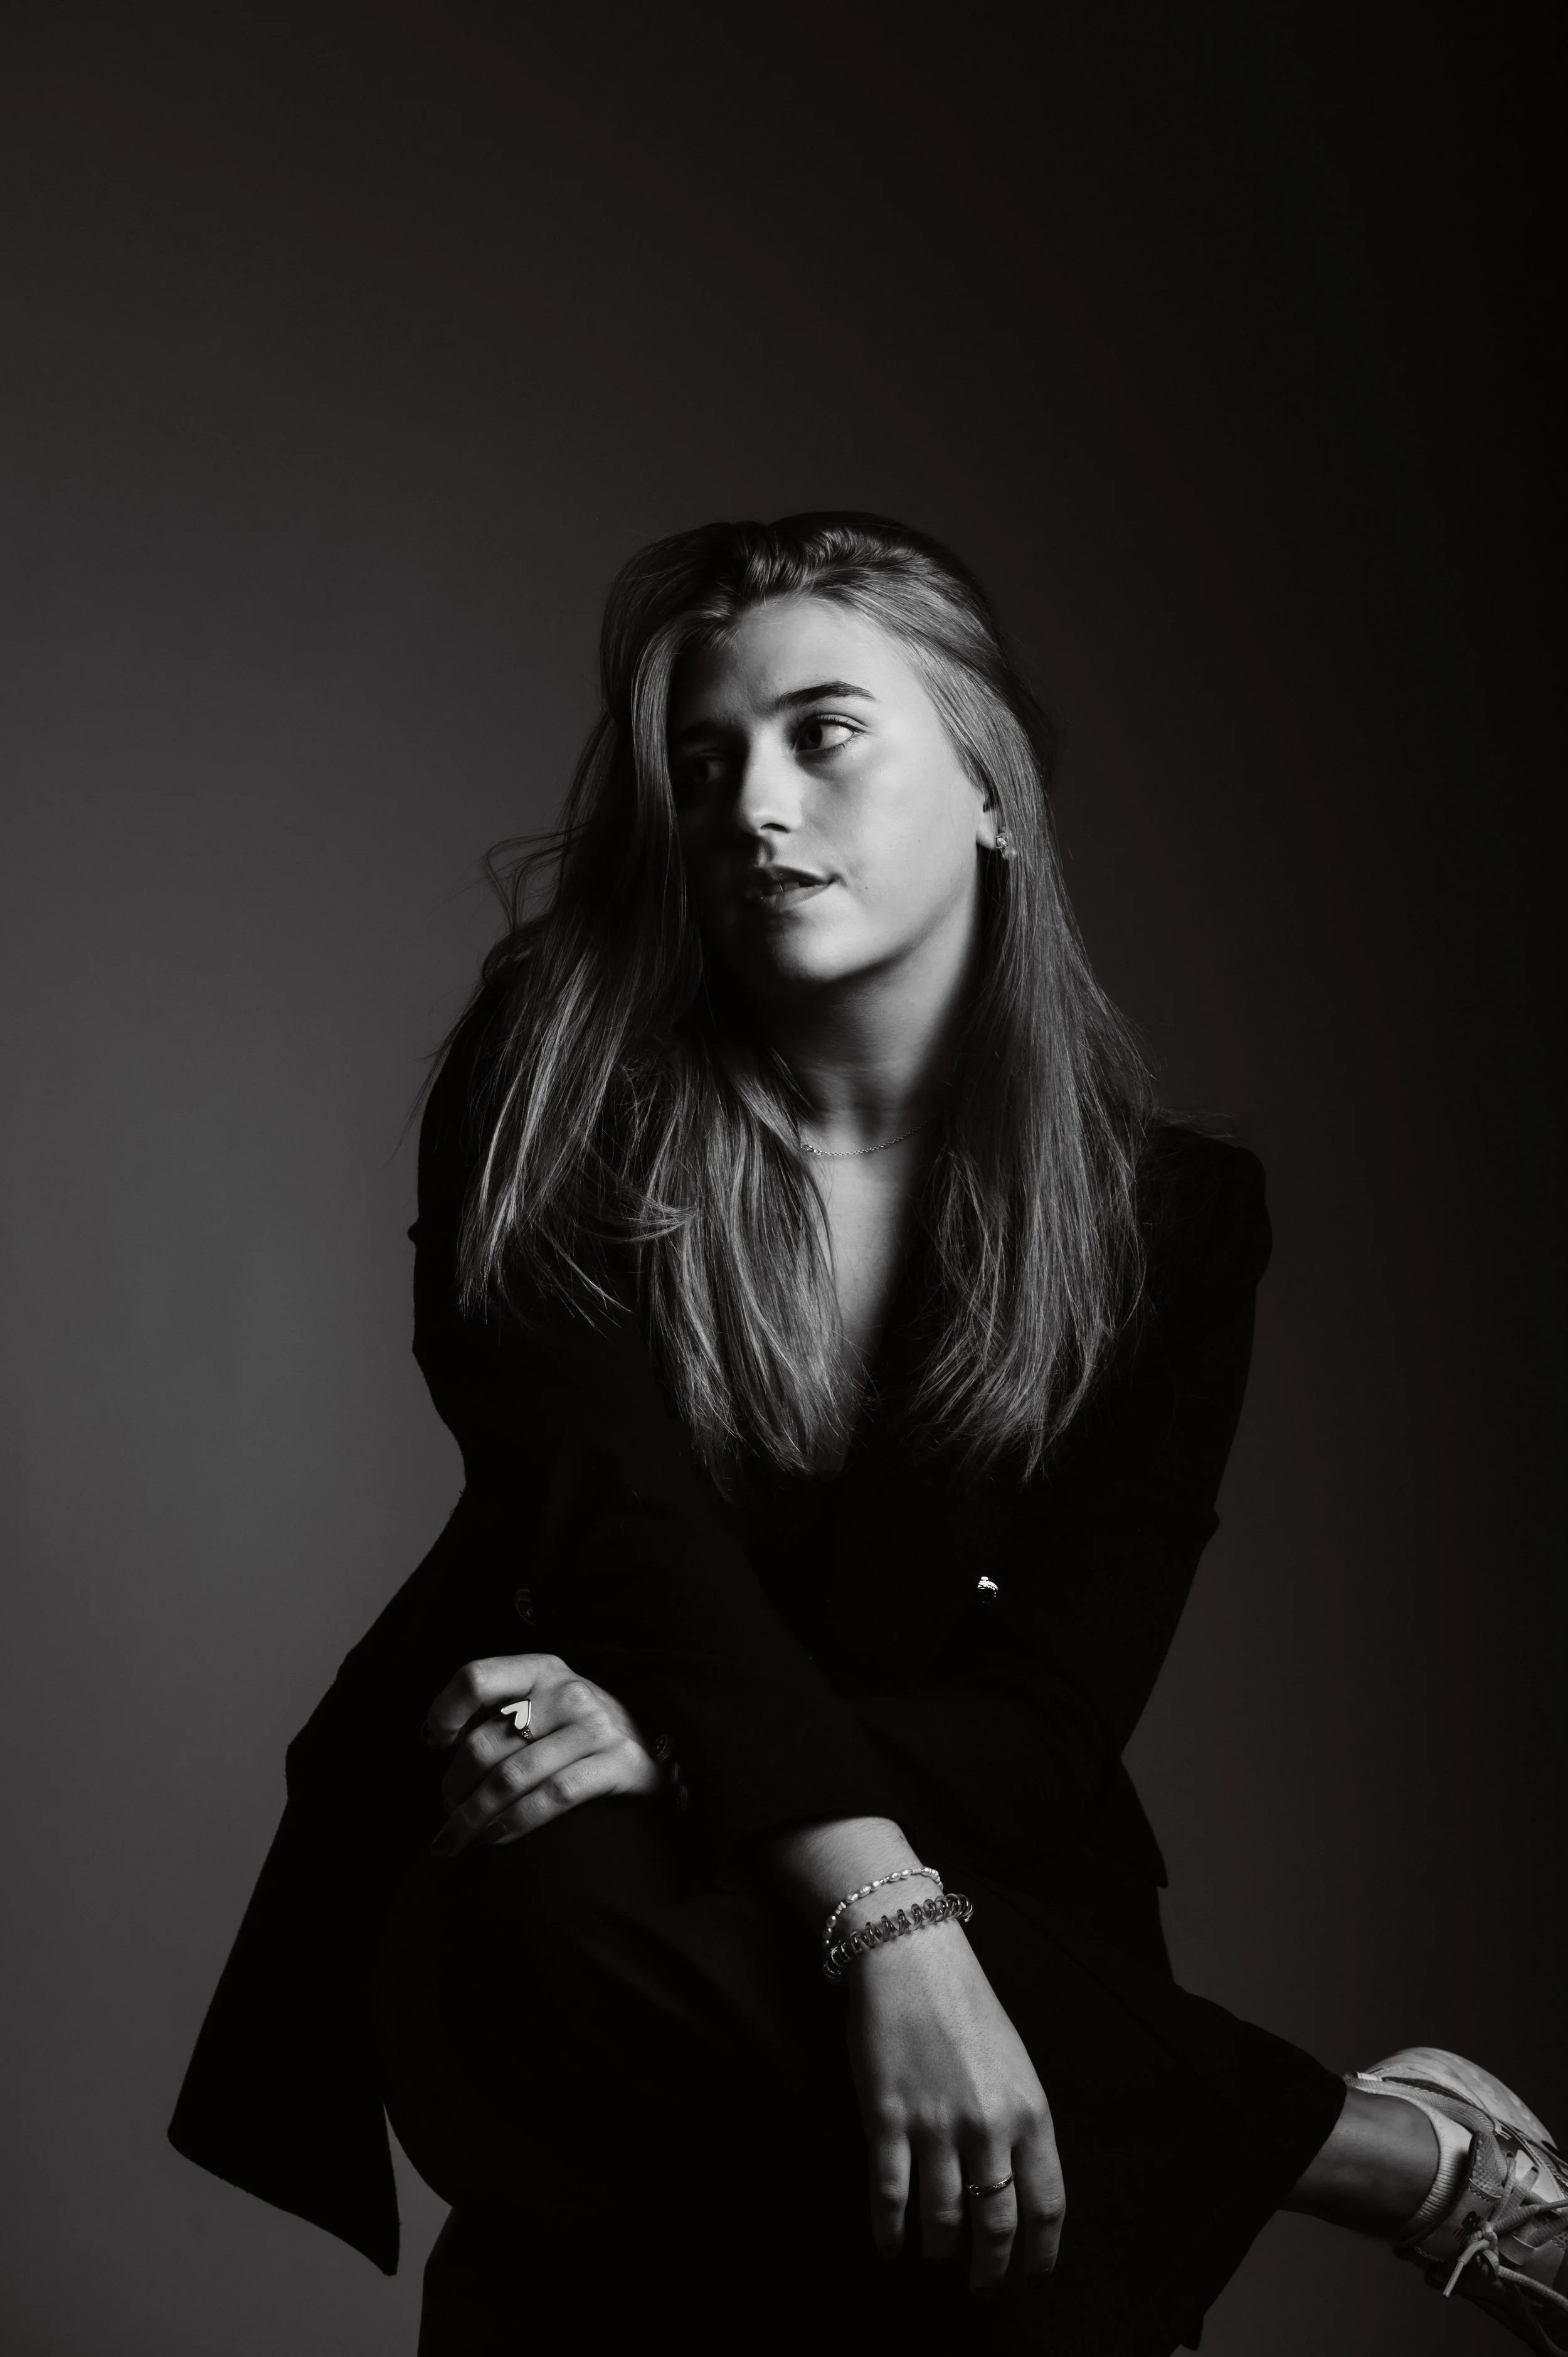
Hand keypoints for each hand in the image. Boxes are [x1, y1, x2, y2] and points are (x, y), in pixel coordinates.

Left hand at [422, 1652, 663, 1853]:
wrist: (658, 1749)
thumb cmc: (578, 1734)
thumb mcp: (542, 1705)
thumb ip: (495, 1713)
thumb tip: (433, 1736)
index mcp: (541, 1669)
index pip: (476, 1678)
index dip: (444, 1712)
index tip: (435, 1743)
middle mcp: (568, 1691)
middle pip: (485, 1742)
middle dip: (454, 1787)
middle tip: (447, 1813)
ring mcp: (596, 1726)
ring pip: (511, 1777)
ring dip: (473, 1817)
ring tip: (458, 1838)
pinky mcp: (620, 1763)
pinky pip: (553, 1796)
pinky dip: (516, 1823)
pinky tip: (495, 1838)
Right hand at [845, 1921, 1063, 2298]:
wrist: (911, 1956)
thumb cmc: (966, 2007)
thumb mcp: (1016, 2065)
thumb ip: (1022, 2126)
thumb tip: (1019, 2189)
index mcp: (1030, 2111)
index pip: (1046, 2206)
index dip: (1040, 2254)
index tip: (1031, 2276)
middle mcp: (988, 2125)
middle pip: (997, 2226)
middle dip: (990, 2268)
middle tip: (982, 2285)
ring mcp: (936, 2123)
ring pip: (943, 2218)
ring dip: (941, 2250)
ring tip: (936, 2257)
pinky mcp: (888, 2117)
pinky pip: (890, 2194)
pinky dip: (889, 2230)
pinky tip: (890, 2244)